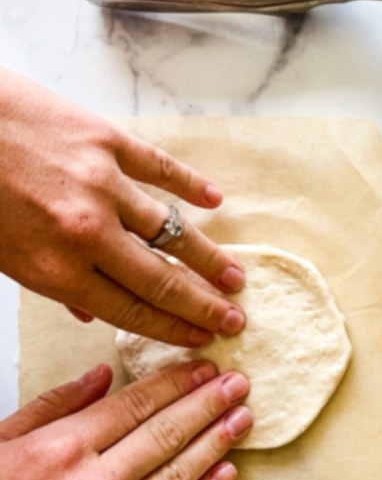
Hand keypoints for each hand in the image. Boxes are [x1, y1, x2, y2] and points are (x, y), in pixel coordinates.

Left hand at [0, 68, 245, 345]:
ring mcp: (101, 184)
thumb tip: (89, 315)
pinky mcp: (105, 141)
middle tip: (235, 318)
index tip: (202, 339)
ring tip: (235, 276)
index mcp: (54, 270)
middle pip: (161, 280)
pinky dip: (190, 185)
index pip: (131, 311)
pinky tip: (214, 201)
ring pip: (170, 230)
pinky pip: (159, 168)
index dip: (173, 329)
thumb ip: (48, 287)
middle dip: (204, 305)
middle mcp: (86, 233)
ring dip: (208, 257)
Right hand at [0, 361, 252, 479]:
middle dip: (208, 404)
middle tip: (240, 383)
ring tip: (244, 418)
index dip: (175, 383)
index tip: (204, 367)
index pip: (134, 406)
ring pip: (174, 478)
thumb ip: (52, 407)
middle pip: (164, 436)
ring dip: (215, 444)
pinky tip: (225, 473)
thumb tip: (102, 377)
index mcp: (57, 452)